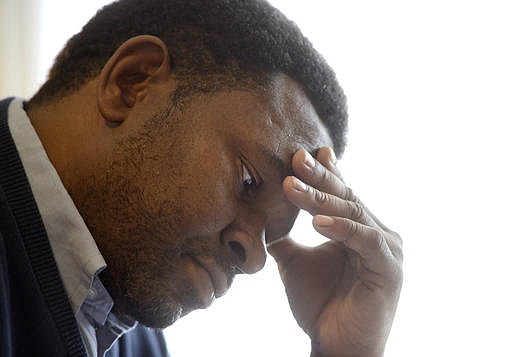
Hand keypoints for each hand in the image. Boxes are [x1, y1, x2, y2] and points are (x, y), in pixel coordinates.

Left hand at [267, 147, 402, 356]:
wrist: (336, 347)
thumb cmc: (319, 305)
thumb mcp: (295, 263)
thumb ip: (285, 238)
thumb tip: (261, 216)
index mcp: (356, 230)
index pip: (340, 194)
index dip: (324, 172)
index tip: (302, 151)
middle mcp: (375, 233)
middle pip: (345, 196)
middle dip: (319, 176)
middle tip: (295, 156)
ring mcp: (386, 249)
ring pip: (353, 212)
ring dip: (320, 199)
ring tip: (290, 185)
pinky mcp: (390, 268)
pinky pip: (365, 240)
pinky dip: (341, 228)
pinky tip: (316, 221)